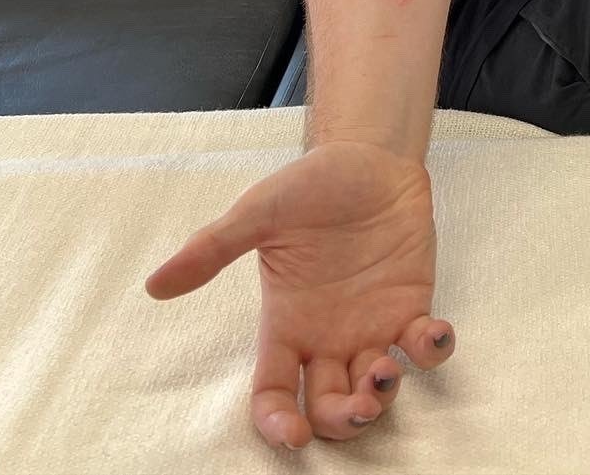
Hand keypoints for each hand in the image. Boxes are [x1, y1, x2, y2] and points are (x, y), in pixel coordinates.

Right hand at [144, 139, 454, 449]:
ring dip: (384, 394)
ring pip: (375, 389)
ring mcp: (372, 324)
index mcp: (286, 323)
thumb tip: (156, 284)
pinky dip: (433, 349)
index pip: (274, 393)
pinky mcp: (411, 305)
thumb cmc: (309, 186)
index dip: (280, 423)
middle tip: (359, 401)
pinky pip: (424, 344)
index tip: (295, 434)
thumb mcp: (259, 212)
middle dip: (344, 419)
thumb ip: (213, 248)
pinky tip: (433, 333)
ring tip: (386, 370)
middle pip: (329, 407)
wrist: (368, 156)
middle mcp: (328, 335)